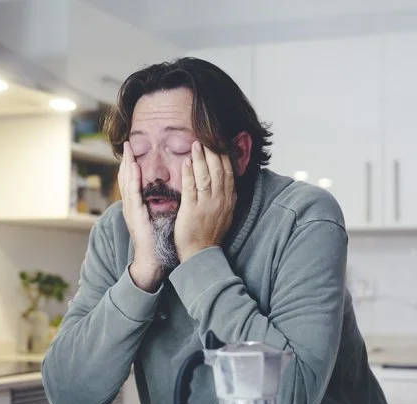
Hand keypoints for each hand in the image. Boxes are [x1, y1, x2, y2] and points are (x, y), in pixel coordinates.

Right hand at [118, 141, 162, 291]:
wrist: (151, 259)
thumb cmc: (157, 240)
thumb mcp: (158, 218)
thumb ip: (159, 204)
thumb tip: (168, 193)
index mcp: (136, 205)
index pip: (133, 181)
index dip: (132, 165)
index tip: (135, 150)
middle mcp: (130, 205)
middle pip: (126, 178)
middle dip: (126, 160)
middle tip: (127, 143)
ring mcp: (130, 210)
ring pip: (126, 182)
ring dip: (127, 165)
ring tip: (128, 150)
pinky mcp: (134, 214)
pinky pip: (132, 193)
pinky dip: (132, 179)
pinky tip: (133, 168)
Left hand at [174, 141, 236, 262]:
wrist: (200, 253)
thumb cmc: (209, 233)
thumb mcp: (225, 213)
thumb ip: (227, 196)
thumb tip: (229, 179)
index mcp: (228, 200)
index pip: (228, 172)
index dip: (224, 155)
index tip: (219, 142)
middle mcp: (220, 201)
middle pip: (219, 170)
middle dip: (213, 152)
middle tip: (207, 136)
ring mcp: (206, 205)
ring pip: (206, 176)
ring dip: (201, 158)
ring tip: (196, 143)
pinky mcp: (192, 210)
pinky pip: (191, 188)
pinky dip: (189, 173)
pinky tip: (187, 162)